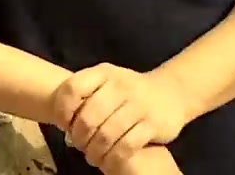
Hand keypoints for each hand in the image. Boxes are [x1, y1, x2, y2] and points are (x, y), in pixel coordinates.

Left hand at [47, 63, 193, 170]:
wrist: (171, 91)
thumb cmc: (129, 91)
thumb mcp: (107, 83)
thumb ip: (85, 97)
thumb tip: (65, 127)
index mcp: (104, 73)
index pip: (73, 89)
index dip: (63, 110)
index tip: (64, 124)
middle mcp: (121, 86)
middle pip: (88, 117)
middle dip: (79, 137)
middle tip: (79, 146)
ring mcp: (139, 104)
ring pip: (106, 135)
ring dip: (94, 151)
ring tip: (93, 157)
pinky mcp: (153, 124)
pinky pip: (127, 146)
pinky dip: (114, 158)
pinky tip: (110, 160)